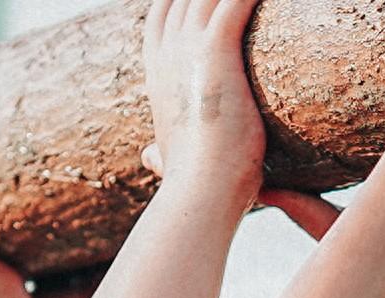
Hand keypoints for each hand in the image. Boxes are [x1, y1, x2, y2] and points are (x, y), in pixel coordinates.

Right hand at [142, 0, 268, 187]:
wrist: (200, 192)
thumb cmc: (193, 183)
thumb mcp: (170, 158)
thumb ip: (160, 151)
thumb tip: (149, 157)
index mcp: (157, 74)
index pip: (162, 16)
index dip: (179, 0)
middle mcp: (167, 53)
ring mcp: (187, 48)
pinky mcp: (215, 49)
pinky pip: (235, 1)